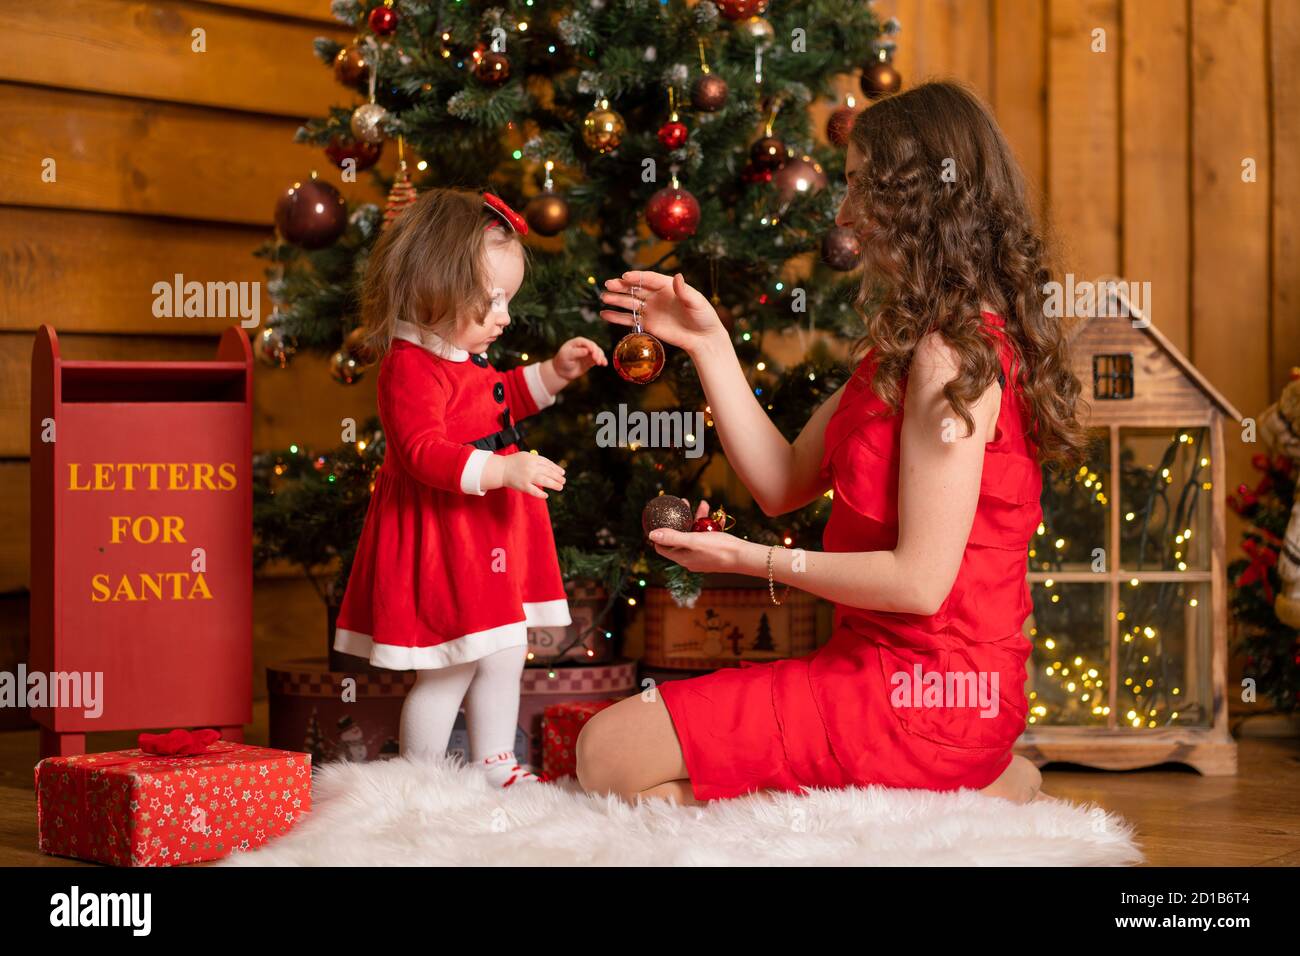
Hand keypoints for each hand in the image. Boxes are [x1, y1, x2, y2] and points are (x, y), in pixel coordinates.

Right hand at [501, 451, 564, 499]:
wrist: (500, 469)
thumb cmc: (514, 462)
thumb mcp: (525, 456)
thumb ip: (537, 460)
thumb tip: (551, 467)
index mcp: (532, 459)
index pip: (548, 464)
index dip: (556, 468)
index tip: (562, 472)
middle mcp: (531, 467)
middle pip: (548, 472)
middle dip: (558, 477)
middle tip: (563, 480)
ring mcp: (527, 477)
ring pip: (544, 481)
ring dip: (554, 484)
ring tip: (560, 487)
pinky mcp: (523, 486)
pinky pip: (534, 491)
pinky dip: (541, 494)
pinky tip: (546, 495)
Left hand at [552, 336, 606, 380]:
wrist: (562, 372)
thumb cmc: (562, 362)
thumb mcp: (567, 356)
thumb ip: (576, 352)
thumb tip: (587, 350)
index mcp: (577, 342)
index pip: (586, 342)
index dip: (591, 346)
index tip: (593, 353)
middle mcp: (584, 346)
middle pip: (594, 347)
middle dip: (597, 353)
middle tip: (597, 361)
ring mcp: (589, 353)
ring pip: (598, 352)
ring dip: (601, 357)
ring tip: (601, 363)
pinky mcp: (591, 360)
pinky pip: (599, 358)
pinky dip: (603, 360)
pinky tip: (604, 364)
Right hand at [599, 271, 728, 357]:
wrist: (703, 338)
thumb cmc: (703, 317)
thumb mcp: (697, 302)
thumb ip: (685, 291)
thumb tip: (677, 276)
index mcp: (667, 286)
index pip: (649, 279)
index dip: (637, 277)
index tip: (625, 277)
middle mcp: (656, 296)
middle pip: (635, 289)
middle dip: (621, 286)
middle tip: (608, 284)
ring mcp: (650, 310)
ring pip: (629, 302)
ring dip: (616, 300)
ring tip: (604, 297)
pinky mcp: (647, 324)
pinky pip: (629, 319)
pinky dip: (617, 317)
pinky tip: (604, 314)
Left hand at [647, 499, 760, 574]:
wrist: (744, 557)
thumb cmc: (719, 549)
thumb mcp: (693, 540)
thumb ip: (672, 537)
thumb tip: (651, 535)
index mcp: (682, 557)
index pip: (662, 547)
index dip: (658, 534)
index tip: (660, 519)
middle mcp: (690, 558)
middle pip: (679, 537)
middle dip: (681, 520)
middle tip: (684, 504)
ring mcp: (702, 556)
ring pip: (695, 534)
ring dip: (698, 519)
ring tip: (704, 504)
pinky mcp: (713, 552)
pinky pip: (708, 536)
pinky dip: (710, 525)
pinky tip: (717, 515)